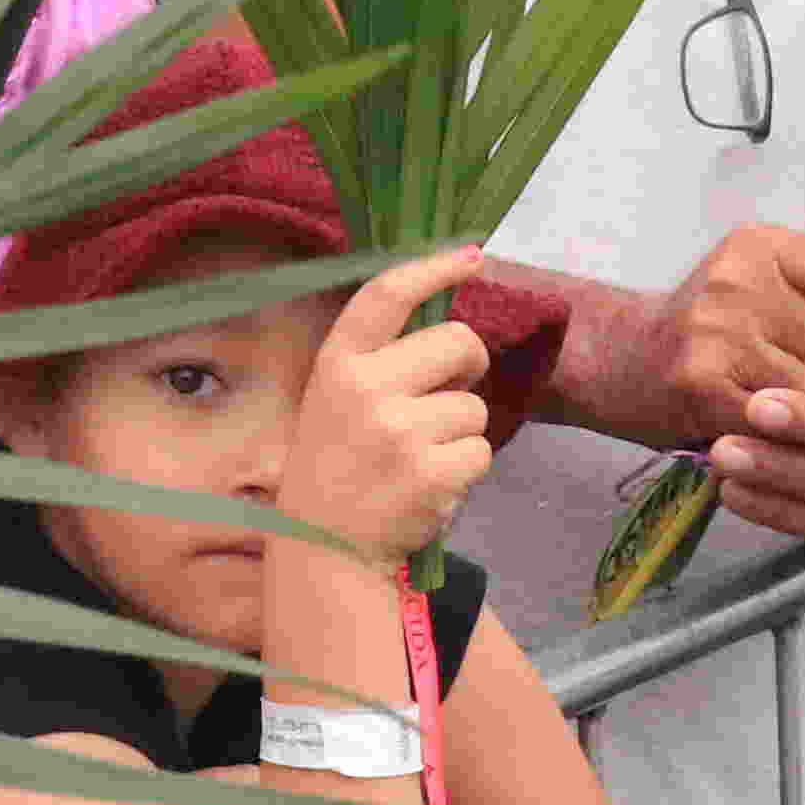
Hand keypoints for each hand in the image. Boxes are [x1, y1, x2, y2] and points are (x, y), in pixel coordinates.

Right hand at [280, 244, 523, 562]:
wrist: (323, 549)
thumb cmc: (334, 470)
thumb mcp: (334, 402)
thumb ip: (380, 365)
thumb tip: (449, 330)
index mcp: (337, 365)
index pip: (386, 295)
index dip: (432, 267)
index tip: (470, 255)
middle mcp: (366, 388)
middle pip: (458, 341)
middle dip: (469, 365)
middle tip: (452, 393)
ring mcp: (399, 430)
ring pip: (474, 407)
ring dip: (461, 433)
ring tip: (421, 459)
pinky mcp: (431, 472)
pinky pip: (480, 452)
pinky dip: (464, 472)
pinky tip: (429, 488)